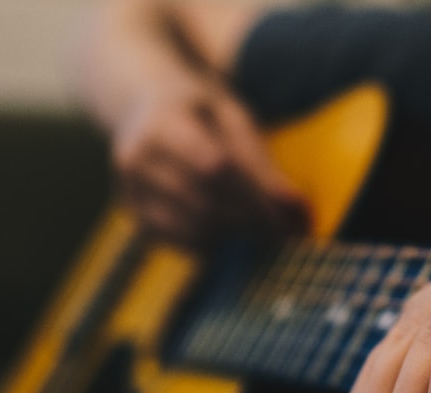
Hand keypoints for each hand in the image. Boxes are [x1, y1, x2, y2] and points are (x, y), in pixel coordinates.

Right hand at [111, 75, 308, 246]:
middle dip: (250, 220)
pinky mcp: (135, 217)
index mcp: (162, 121)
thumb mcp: (233, 119)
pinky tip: (234, 235)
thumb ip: (263, 163)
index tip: (289, 214)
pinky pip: (179, 242)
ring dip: (235, 236)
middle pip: (203, 201)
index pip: (215, 166)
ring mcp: (130, 191)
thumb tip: (300, 211)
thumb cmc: (200, 113)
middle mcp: (135, 158)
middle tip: (285, 231)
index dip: (255, 196)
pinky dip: (212, 245)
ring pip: (191, 227)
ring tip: (264, 232)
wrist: (145, 110)